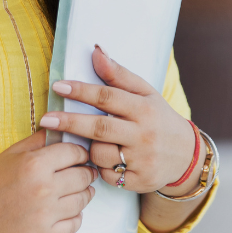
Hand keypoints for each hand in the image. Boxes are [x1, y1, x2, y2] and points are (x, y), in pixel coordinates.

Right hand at [0, 129, 96, 232]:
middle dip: (86, 172)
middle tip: (84, 173)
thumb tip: (62, 129)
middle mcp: (44, 189)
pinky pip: (75, 224)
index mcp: (36, 165)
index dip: (81, 153)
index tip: (81, 156)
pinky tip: (68, 211)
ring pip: (82, 200)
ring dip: (83, 194)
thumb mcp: (13, 153)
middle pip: (83, 176)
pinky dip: (76, 216)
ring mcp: (46, 215)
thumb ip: (39, 140)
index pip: (75, 153)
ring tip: (78, 191)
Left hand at [39, 46, 196, 193]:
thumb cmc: (158, 118)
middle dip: (70, 122)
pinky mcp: (139, 182)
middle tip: (45, 119)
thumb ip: (118, 74)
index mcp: (144, 108)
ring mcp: (142, 160)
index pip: (108, 97)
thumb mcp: (145, 93)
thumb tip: (96, 51)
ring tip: (91, 142)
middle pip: (99, 128)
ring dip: (88, 147)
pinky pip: (107, 174)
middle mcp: (144, 134)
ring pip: (100, 154)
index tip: (58, 87)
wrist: (186, 155)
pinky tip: (106, 159)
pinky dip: (100, 167)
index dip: (81, 91)